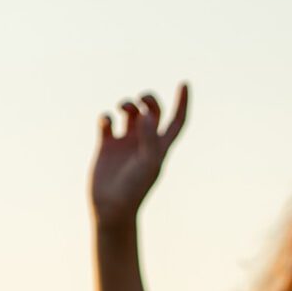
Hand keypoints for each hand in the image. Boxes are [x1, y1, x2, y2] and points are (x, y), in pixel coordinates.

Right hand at [90, 84, 188, 224]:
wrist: (112, 207)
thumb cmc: (134, 189)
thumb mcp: (147, 163)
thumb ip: (150, 138)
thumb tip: (147, 115)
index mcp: (161, 146)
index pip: (177, 121)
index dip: (182, 103)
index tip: (185, 83)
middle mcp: (145, 141)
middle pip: (152, 111)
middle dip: (148, 99)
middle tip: (141, 100)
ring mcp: (126, 142)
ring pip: (129, 113)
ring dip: (127, 103)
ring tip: (123, 108)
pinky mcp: (107, 146)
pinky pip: (107, 122)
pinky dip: (106, 116)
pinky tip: (107, 123)